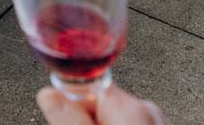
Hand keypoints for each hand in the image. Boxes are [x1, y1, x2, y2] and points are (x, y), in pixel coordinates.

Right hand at [37, 85, 167, 124]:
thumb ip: (68, 117)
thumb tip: (48, 93)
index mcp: (130, 105)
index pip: (86, 82)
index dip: (69, 100)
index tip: (64, 114)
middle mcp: (147, 108)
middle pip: (99, 99)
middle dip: (85, 115)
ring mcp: (156, 121)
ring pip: (113, 114)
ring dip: (101, 123)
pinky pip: (128, 122)